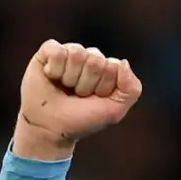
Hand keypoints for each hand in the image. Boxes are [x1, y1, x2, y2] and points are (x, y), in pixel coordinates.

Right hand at [15, 40, 142, 158]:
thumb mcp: (114, 110)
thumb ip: (131, 89)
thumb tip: (123, 62)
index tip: (94, 99)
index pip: (113, 67)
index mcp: (109, 69)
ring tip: (65, 88)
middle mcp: (90, 58)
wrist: (51, 128)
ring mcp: (70, 53)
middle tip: (78, 95)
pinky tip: (52, 77)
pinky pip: (57, 51)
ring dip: (70, 78)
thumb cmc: (83, 119)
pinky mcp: (49, 51)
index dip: (103, 87)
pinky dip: (54, 69)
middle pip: (96, 60)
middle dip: (86, 84)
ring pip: (77, 54)